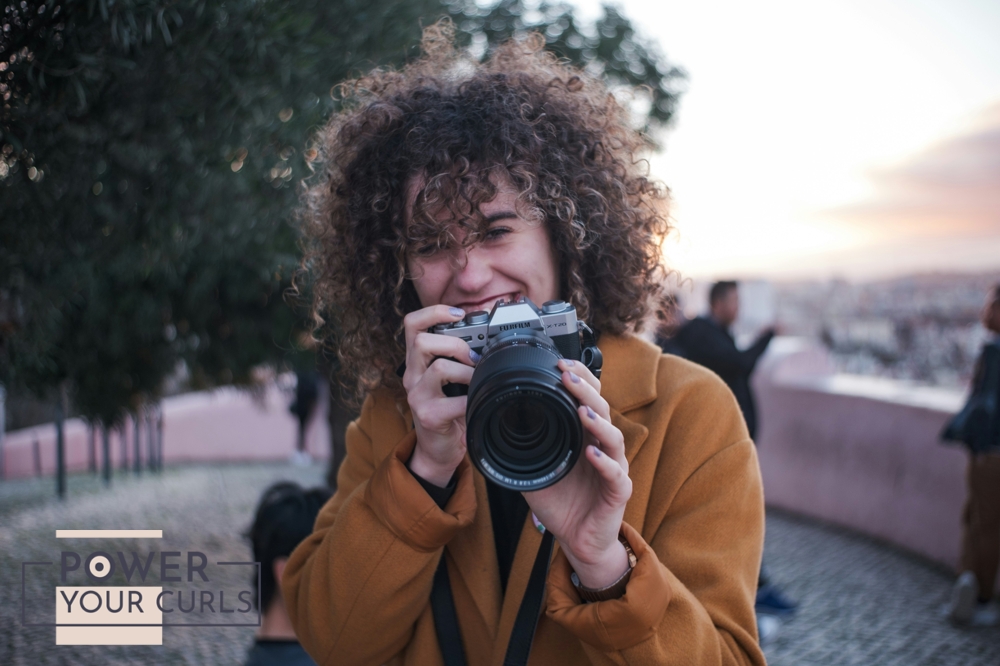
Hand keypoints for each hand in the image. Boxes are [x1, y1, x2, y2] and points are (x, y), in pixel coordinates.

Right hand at [402, 305, 477, 486]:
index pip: (412, 324)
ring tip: (477, 381)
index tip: (458, 313)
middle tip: (473, 358)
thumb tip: (489, 339)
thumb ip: (458, 359)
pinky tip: (477, 402)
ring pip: (439, 368)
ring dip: (466, 372)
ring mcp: (418, 396)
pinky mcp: (429, 416)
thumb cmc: (447, 411)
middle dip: (455, 344)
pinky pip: (455, 401)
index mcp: (417, 362)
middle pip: (421, 341)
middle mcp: (412, 376)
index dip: (433, 312)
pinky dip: (472, 399)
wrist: (437, 450)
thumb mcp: (448, 380)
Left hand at [523, 359, 632, 588]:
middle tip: (567, 375)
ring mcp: (614, 467)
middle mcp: (602, 447)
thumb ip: (523, 449)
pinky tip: (591, 453)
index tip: (560, 363)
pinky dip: (604, 463)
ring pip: (613, 437)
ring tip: (582, 410)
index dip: (579, 379)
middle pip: (602, 409)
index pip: (588, 399)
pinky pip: (616, 474)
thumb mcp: (536, 470)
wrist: (579, 540)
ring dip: (597, 421)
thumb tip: (495, 427)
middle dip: (585, 390)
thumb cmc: (561, 503)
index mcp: (584, 437)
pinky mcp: (619, 491)